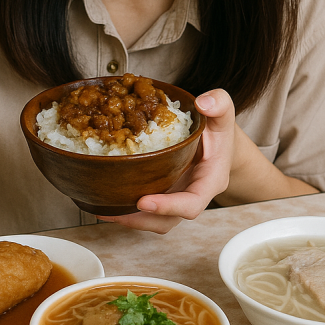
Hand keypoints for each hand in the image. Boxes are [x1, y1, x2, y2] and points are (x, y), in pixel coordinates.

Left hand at [96, 88, 234, 234]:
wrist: (218, 143)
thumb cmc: (218, 131)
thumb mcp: (222, 113)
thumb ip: (220, 104)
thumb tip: (204, 103)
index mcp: (209, 182)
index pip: (191, 204)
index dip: (168, 207)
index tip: (143, 201)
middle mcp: (192, 196)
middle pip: (168, 221)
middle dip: (140, 220)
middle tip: (111, 211)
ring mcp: (176, 198)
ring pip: (154, 221)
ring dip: (128, 219)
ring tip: (101, 210)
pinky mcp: (163, 195)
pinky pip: (145, 211)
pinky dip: (126, 209)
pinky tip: (104, 201)